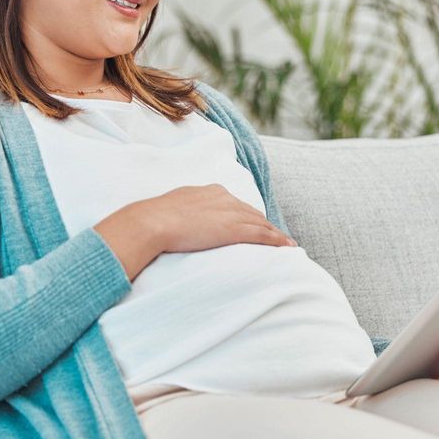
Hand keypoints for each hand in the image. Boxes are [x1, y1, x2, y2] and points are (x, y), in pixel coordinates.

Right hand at [94, 184, 295, 280]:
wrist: (151, 222)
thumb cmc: (152, 220)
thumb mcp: (171, 209)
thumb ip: (182, 213)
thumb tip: (177, 222)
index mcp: (209, 191)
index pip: (234, 205)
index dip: (246, 216)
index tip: (253, 225)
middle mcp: (224, 198)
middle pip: (252, 213)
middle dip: (264, 225)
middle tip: (277, 237)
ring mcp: (231, 213)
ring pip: (262, 224)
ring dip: (276, 234)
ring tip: (287, 245)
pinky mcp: (235, 229)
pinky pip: (264, 235)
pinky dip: (278, 241)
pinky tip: (287, 247)